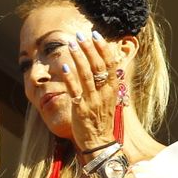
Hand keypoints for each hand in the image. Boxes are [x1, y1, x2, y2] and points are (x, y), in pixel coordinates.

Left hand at [58, 31, 128, 150]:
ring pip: (86, 75)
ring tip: (71, 44)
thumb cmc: (102, 119)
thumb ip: (108, 82)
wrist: (99, 142)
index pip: (110, 63)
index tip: (95, 35)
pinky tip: (64, 66)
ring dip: (78, 58)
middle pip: (98, 65)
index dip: (103, 48)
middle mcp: (104, 93)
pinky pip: (74, 91)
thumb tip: (108, 64)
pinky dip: (69, 78)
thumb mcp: (109, 99)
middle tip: (81, 35)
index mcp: (113, 89)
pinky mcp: (80, 109)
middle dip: (89, 48)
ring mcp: (92, 101)